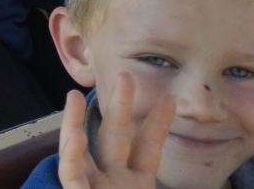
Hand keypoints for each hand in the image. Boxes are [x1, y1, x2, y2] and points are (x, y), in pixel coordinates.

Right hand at [57, 74, 172, 188]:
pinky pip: (72, 175)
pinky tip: (75, 135)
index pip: (147, 147)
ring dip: (74, 122)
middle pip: (114, 137)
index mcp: (137, 183)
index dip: (157, 122)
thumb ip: (153, 157)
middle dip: (118, 105)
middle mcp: (114, 182)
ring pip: (80, 151)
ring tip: (74, 95)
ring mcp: (93, 188)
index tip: (169, 98)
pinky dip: (71, 156)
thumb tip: (181, 146)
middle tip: (125, 75)